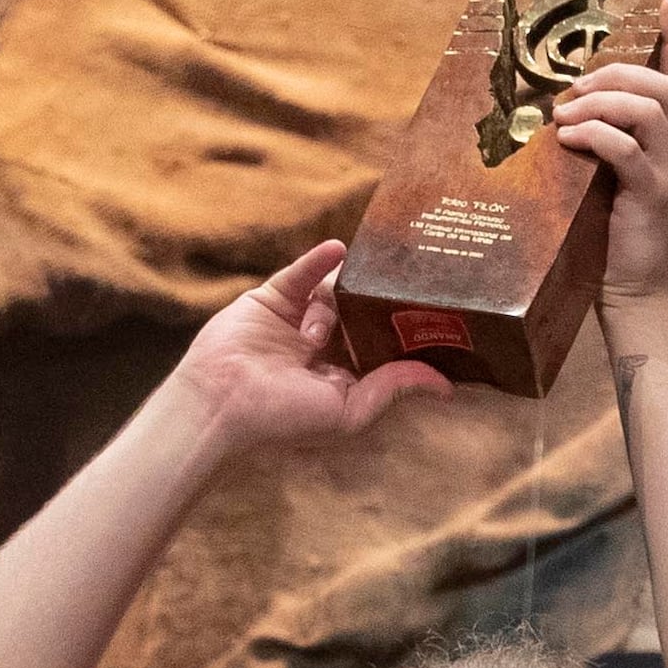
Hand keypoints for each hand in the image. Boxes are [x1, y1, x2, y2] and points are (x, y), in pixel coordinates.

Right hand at [161, 240, 447, 452]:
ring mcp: (297, 318)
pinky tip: (338, 249)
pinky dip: (319, 260)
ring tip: (309, 337)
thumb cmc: (283, 418)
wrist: (222, 402)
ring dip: (330, 309)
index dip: (404, 333)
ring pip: (334, 294)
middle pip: (361, 312)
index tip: (435, 321)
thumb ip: (393, 389)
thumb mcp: (349, 411)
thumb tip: (446, 386)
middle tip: (404, 289)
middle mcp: (325, 344)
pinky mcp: (272, 299)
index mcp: (344, 373)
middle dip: (377, 304)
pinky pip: (301, 273)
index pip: (383, 344)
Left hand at [552, 0, 667, 329]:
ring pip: (649, 109)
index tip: (665, 1)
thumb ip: (609, 149)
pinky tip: (568, 140)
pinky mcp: (659, 196)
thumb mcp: (615, 186)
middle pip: (663, 87)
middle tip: (570, 94)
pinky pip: (627, 147)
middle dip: (612, 76)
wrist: (634, 298)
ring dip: (599, 102)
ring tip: (564, 118)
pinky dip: (593, 135)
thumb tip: (566, 110)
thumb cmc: (613, 243)